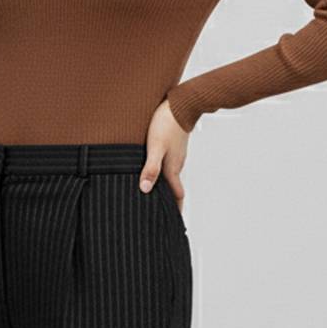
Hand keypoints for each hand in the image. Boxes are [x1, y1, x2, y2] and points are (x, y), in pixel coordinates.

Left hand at [139, 98, 189, 212]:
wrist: (181, 103)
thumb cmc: (166, 124)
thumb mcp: (155, 147)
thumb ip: (151, 168)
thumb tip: (145, 190)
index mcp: (173, 169)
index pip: (176, 196)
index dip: (175, 211)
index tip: (172, 225)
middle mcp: (176, 163)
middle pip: (173, 188)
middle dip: (169, 202)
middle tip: (162, 215)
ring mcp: (176, 154)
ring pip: (171, 175)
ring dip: (165, 186)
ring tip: (155, 195)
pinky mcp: (173, 144)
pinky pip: (169, 163)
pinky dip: (163, 172)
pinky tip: (154, 169)